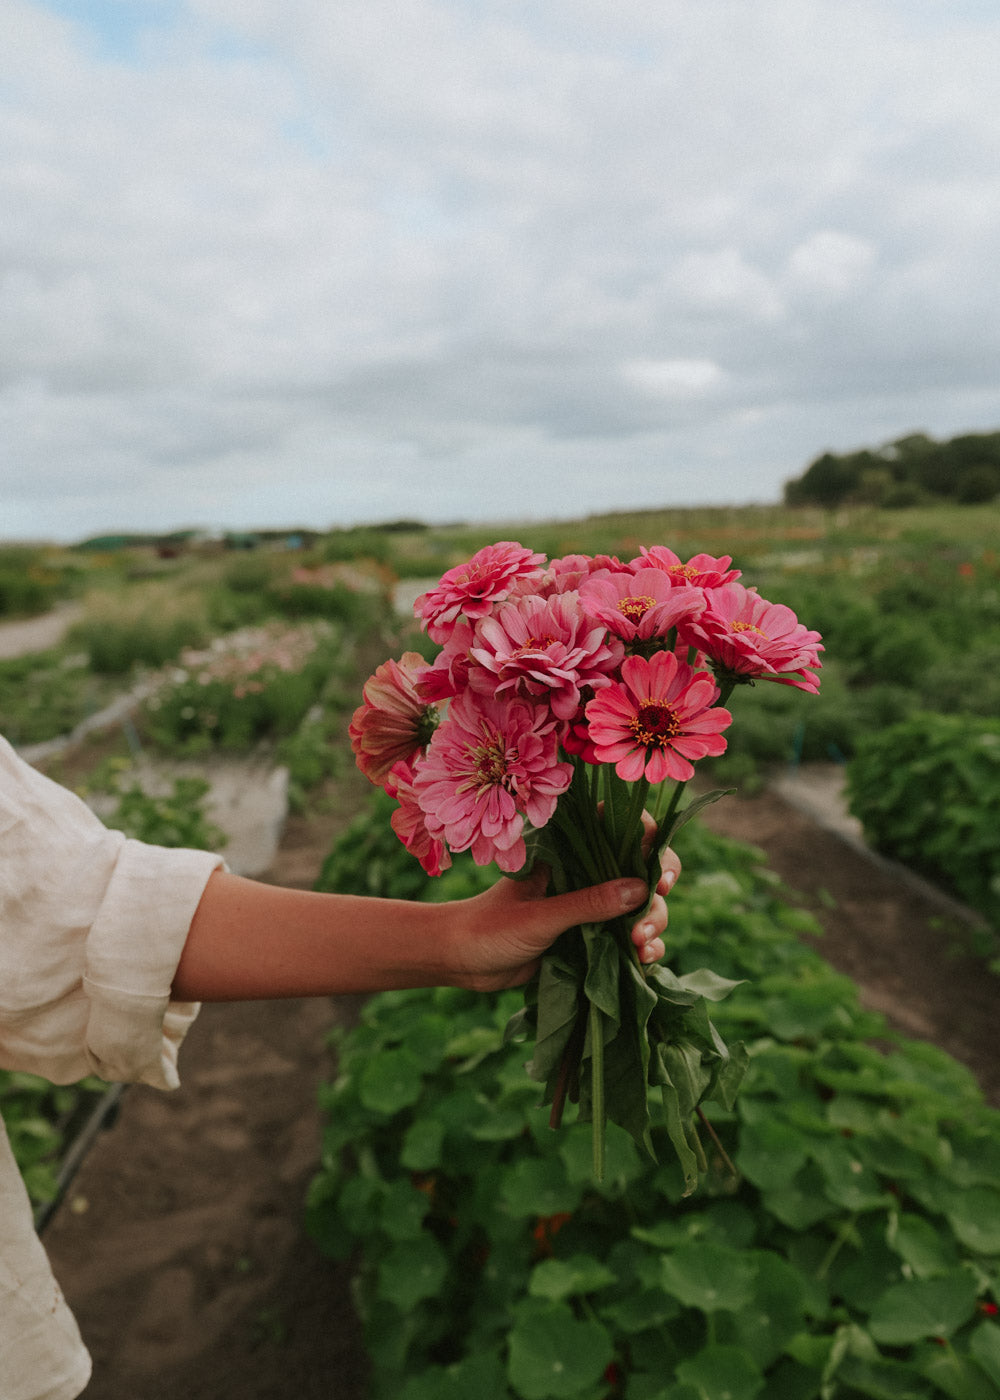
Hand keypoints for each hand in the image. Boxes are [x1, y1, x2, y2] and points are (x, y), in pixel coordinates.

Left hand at [443, 839, 680, 992]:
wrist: (460, 962)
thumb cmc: (489, 928)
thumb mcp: (539, 916)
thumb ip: (587, 903)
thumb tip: (642, 889)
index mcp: (568, 853)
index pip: (618, 830)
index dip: (647, 841)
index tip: (658, 867)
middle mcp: (584, 874)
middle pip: (640, 871)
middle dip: (654, 896)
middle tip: (646, 922)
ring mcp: (590, 907)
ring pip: (640, 907)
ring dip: (651, 924)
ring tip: (642, 948)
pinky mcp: (590, 938)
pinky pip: (628, 938)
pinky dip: (643, 948)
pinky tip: (645, 961)